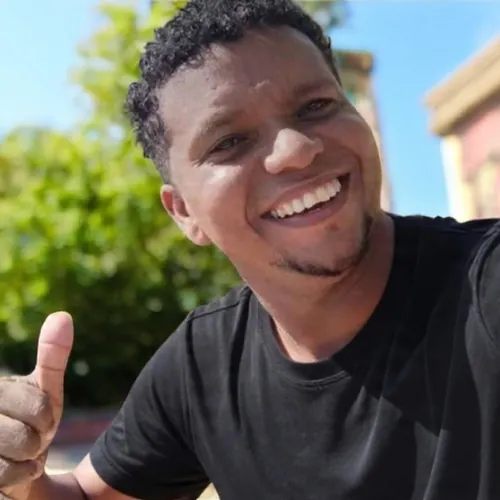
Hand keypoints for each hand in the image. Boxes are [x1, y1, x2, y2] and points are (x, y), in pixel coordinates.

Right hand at [0, 313, 73, 499]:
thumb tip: (62, 315)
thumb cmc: (32, 421)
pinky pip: (1, 481)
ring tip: (18, 455)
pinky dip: (16, 480)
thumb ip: (52, 356)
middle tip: (29, 438)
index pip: (39, 406)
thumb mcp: (45, 389)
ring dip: (25, 463)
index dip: (47, 416)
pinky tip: (12, 474)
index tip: (39, 417)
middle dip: (37, 441)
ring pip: (9, 461)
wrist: (19, 466)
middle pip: (25, 436)